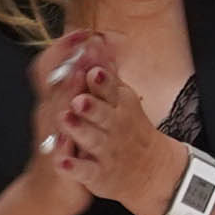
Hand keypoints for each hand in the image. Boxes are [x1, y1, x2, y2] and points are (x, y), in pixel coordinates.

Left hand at [34, 32, 186, 214]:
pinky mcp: (99, 174)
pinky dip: (73, 167)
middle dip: (91, 106)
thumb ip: (108, 73)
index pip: (111, 90)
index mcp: (120, 106)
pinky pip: (85, 171)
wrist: (152, 172)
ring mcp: (107, 151)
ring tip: (66, 120)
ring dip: (79, 130)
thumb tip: (99, 40)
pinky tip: (62, 161)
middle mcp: (115, 127)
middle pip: (103, 114)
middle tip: (79, 99)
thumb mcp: (124, 100)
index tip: (92, 70)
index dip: (101, 81)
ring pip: (92, 140)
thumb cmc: (131, 130)